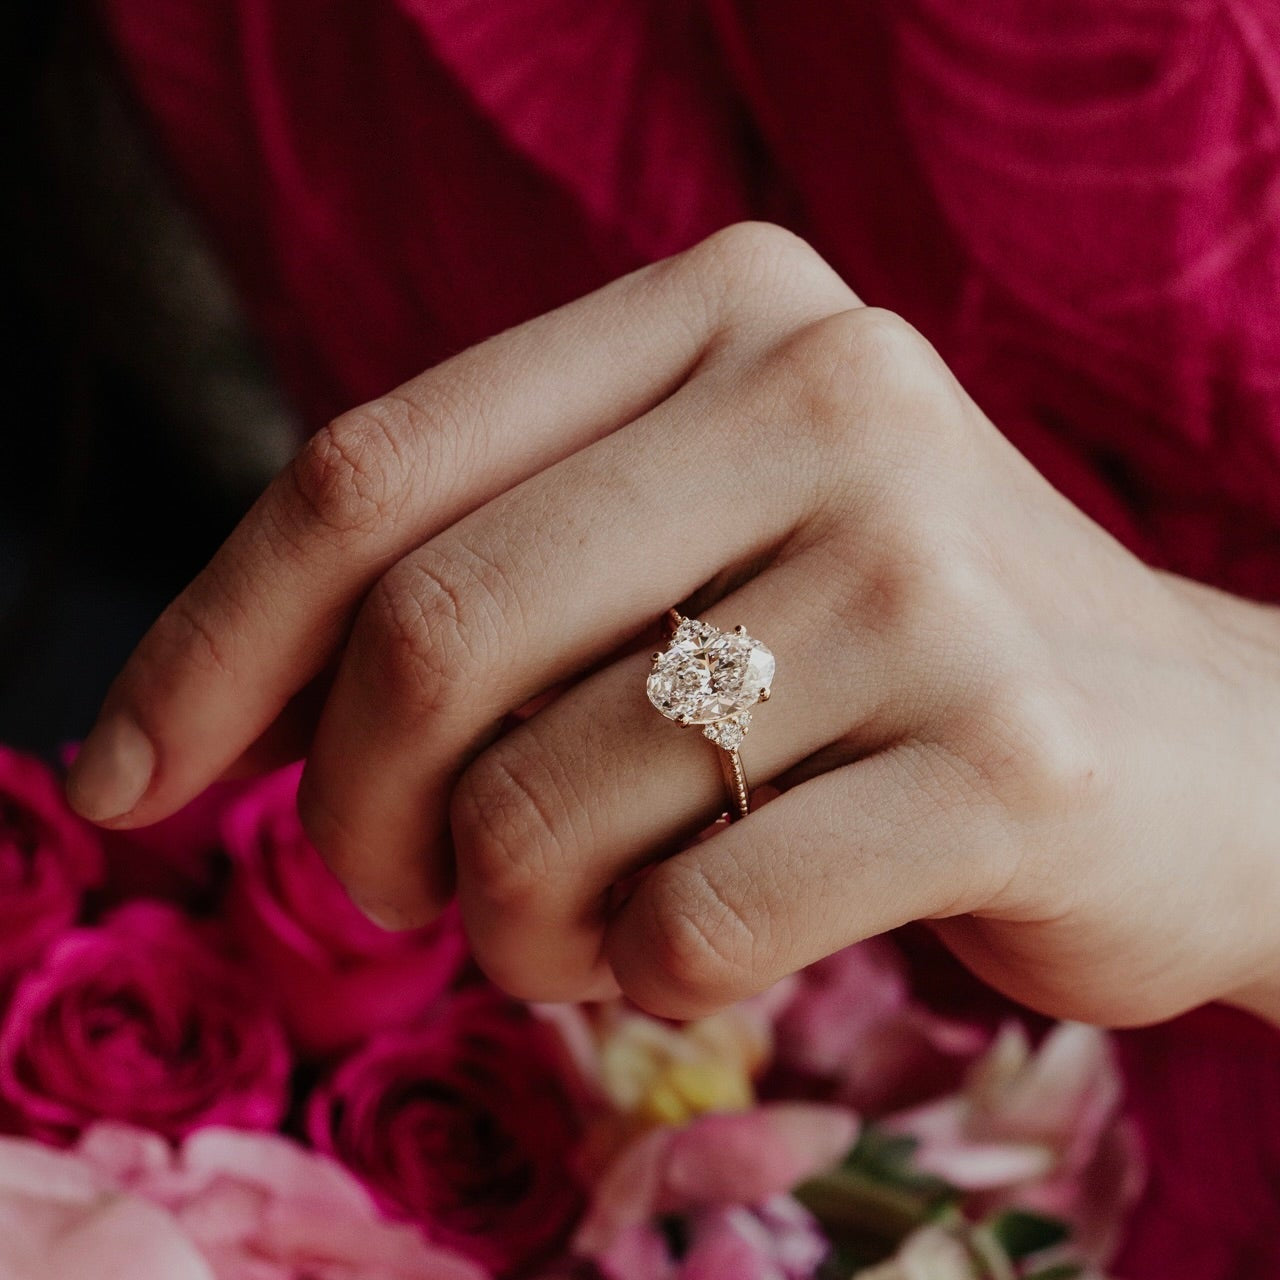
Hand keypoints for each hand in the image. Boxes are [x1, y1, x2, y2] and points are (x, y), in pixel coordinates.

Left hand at [67, 222, 1279, 1023]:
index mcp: (730, 309)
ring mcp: (932, 578)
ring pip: (545, 811)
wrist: (1204, 745)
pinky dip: (650, 975)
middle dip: (361, 818)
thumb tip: (217, 713)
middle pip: (431, 638)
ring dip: (518, 921)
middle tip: (398, 892)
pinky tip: (711, 949)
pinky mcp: (1009, 758)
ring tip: (595, 920)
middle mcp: (836, 396)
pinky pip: (688, 921)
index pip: (371, 471)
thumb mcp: (692, 542)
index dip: (211, 643)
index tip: (128, 779)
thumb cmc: (895, 657)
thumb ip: (488, 571)